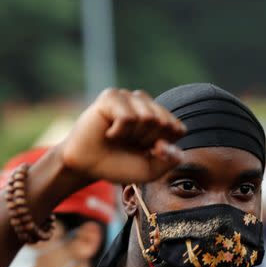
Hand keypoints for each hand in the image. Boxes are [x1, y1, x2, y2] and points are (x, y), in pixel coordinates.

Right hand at [57, 88, 185, 183]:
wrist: (87, 166)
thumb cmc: (119, 165)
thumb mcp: (150, 170)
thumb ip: (169, 160)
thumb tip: (166, 143)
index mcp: (159, 117)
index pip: (178, 129)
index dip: (163, 147)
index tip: (146, 152)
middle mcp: (146, 104)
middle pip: (164, 122)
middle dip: (147, 141)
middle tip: (130, 144)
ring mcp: (129, 97)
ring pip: (148, 117)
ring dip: (133, 136)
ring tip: (119, 137)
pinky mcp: (111, 96)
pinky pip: (128, 117)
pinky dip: (119, 132)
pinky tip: (109, 133)